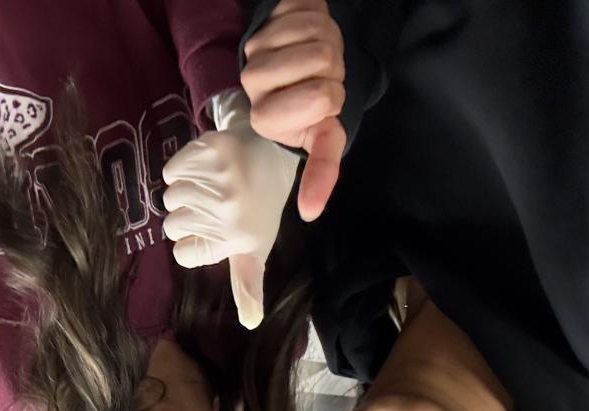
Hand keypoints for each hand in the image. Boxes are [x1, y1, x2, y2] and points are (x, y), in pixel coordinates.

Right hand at [162, 91, 298, 328]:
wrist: (274, 152)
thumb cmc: (260, 206)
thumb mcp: (255, 249)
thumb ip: (247, 284)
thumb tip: (250, 322)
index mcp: (238, 240)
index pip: (184, 254)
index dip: (193, 241)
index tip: (212, 227)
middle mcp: (229, 213)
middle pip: (173, 226)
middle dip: (188, 215)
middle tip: (213, 203)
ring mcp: (220, 180)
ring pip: (170, 198)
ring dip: (184, 191)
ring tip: (210, 184)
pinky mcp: (213, 151)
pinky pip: (171, 172)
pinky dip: (181, 169)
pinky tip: (205, 167)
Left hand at [242, 0, 345, 220]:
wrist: (298, 55)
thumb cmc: (312, 100)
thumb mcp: (321, 135)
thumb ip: (321, 170)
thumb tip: (311, 212)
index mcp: (267, 120)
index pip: (319, 101)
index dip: (331, 107)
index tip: (319, 129)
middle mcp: (254, 87)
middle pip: (323, 68)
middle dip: (334, 72)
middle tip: (322, 77)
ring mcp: (256, 52)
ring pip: (319, 39)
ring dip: (329, 44)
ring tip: (317, 56)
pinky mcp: (264, 21)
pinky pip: (310, 15)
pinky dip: (319, 22)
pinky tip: (307, 34)